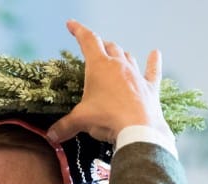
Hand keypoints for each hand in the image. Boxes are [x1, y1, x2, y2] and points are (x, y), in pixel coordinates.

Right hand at [46, 19, 167, 144]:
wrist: (138, 129)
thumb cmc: (108, 118)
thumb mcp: (81, 120)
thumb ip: (65, 126)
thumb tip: (51, 135)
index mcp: (99, 66)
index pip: (88, 40)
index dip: (78, 31)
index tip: (71, 24)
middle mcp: (119, 65)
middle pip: (109, 47)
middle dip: (100, 45)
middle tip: (93, 47)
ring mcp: (136, 74)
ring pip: (128, 56)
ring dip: (120, 54)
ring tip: (115, 54)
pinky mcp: (149, 87)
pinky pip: (152, 70)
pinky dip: (153, 62)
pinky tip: (155, 54)